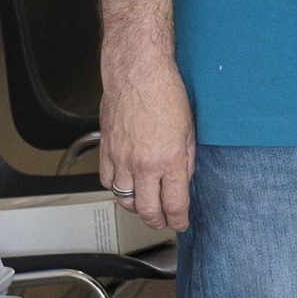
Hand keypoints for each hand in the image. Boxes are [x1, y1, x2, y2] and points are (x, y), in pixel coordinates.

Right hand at [98, 57, 196, 231]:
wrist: (138, 74)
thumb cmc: (166, 93)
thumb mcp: (190, 129)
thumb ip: (186, 159)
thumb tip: (183, 179)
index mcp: (169, 159)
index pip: (174, 203)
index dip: (179, 219)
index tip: (181, 223)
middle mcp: (143, 164)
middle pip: (147, 209)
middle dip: (157, 221)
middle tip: (164, 222)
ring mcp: (122, 159)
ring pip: (124, 200)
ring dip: (136, 208)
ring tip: (145, 208)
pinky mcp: (107, 151)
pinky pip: (107, 182)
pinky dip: (116, 189)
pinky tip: (125, 186)